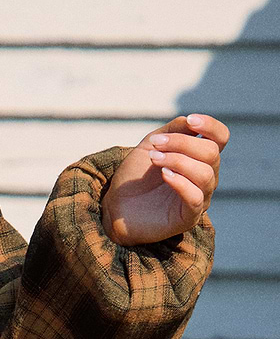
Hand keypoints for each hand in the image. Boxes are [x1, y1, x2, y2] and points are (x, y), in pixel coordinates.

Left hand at [100, 113, 227, 245]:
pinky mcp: (189, 217)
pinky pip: (195, 197)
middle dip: (182, 144)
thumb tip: (191, 122)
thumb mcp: (152, 144)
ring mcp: (200, 197)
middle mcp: (206, 177)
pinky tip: (164, 174)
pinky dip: (180, 182)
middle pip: (211, 153)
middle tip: (155, 144)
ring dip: (178, 161)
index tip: (190, 120)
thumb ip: (173, 131)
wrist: (117, 205)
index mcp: (200, 157)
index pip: (220, 138)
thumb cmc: (137, 175)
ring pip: (205, 174)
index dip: (211, 126)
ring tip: (154, 159)